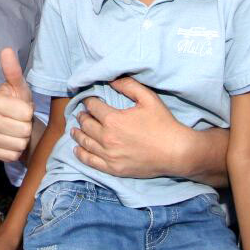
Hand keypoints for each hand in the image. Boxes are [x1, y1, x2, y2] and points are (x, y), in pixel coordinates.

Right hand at [0, 48, 32, 161]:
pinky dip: (16, 152)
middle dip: (27, 127)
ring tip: (18, 132)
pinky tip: (12, 143)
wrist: (15, 125)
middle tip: (22, 122)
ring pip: (18, 145)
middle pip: (22, 130)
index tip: (24, 109)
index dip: (29, 112)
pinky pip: (11, 156)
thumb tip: (6, 49)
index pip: (25, 112)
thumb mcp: (21, 87)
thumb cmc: (19, 103)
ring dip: (23, 140)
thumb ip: (13, 71)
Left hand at [73, 76, 206, 178]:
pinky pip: (90, 161)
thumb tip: (111, 80)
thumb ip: (128, 85)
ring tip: (74, 129)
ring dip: (78, 134)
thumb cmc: (163, 123)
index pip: (93, 107)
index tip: (89, 100)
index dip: (89, 101)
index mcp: (113, 119)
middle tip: (81, 114)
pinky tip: (77, 149)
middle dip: (82, 117)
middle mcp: (107, 138)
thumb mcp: (148, 98)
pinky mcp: (113, 169)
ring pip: (85, 143)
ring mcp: (109, 155)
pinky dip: (81, 154)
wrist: (175, 152)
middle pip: (86, 125)